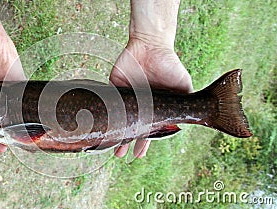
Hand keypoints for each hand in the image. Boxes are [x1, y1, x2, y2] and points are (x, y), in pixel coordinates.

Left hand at [110, 0, 192, 157]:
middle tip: (121, 155)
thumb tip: (183, 122)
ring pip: (118, 120)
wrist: (151, 44)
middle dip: (126, 141)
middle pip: (131, 127)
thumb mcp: (182, 85)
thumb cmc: (169, 64)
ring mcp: (125, 98)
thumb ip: (183, 103)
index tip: (139, 154)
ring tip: (109, 146)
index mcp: (153, 108)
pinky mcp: (113, 88)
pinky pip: (107, 103)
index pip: (148, 129)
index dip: (144, 142)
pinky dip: (104, 114)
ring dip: (114, 133)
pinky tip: (102, 126)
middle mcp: (139, 105)